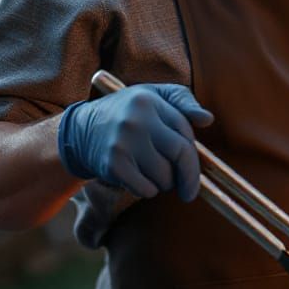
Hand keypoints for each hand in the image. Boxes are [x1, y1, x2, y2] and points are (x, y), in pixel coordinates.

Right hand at [58, 84, 213, 200]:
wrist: (80, 131)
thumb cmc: (128, 114)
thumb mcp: (153, 97)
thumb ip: (183, 102)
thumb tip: (208, 119)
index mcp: (149, 100)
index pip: (185, 132)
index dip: (193, 154)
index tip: (194, 170)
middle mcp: (136, 119)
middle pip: (180, 154)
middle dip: (188, 176)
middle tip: (189, 191)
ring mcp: (122, 142)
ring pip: (164, 175)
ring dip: (165, 184)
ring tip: (155, 176)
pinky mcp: (112, 164)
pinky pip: (146, 188)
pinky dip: (149, 191)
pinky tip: (141, 183)